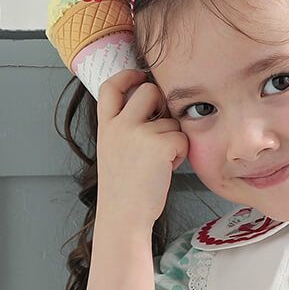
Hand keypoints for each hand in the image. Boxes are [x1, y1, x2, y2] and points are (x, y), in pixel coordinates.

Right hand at [95, 69, 188, 228]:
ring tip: (158, 161)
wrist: (124, 214)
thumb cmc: (123, 189)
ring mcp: (140, 133)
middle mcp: (120, 124)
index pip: (111, 86)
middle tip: (161, 123)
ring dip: (172, 138)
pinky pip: (182, 137)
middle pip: (148, 90)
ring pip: (171, 120)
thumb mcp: (113, 150)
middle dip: (161, 102)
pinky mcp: (160, 145)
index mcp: (106, 126)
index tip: (138, 74)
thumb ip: (124, 128)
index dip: (127, 76)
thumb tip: (152, 110)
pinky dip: (180, 153)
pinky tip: (167, 168)